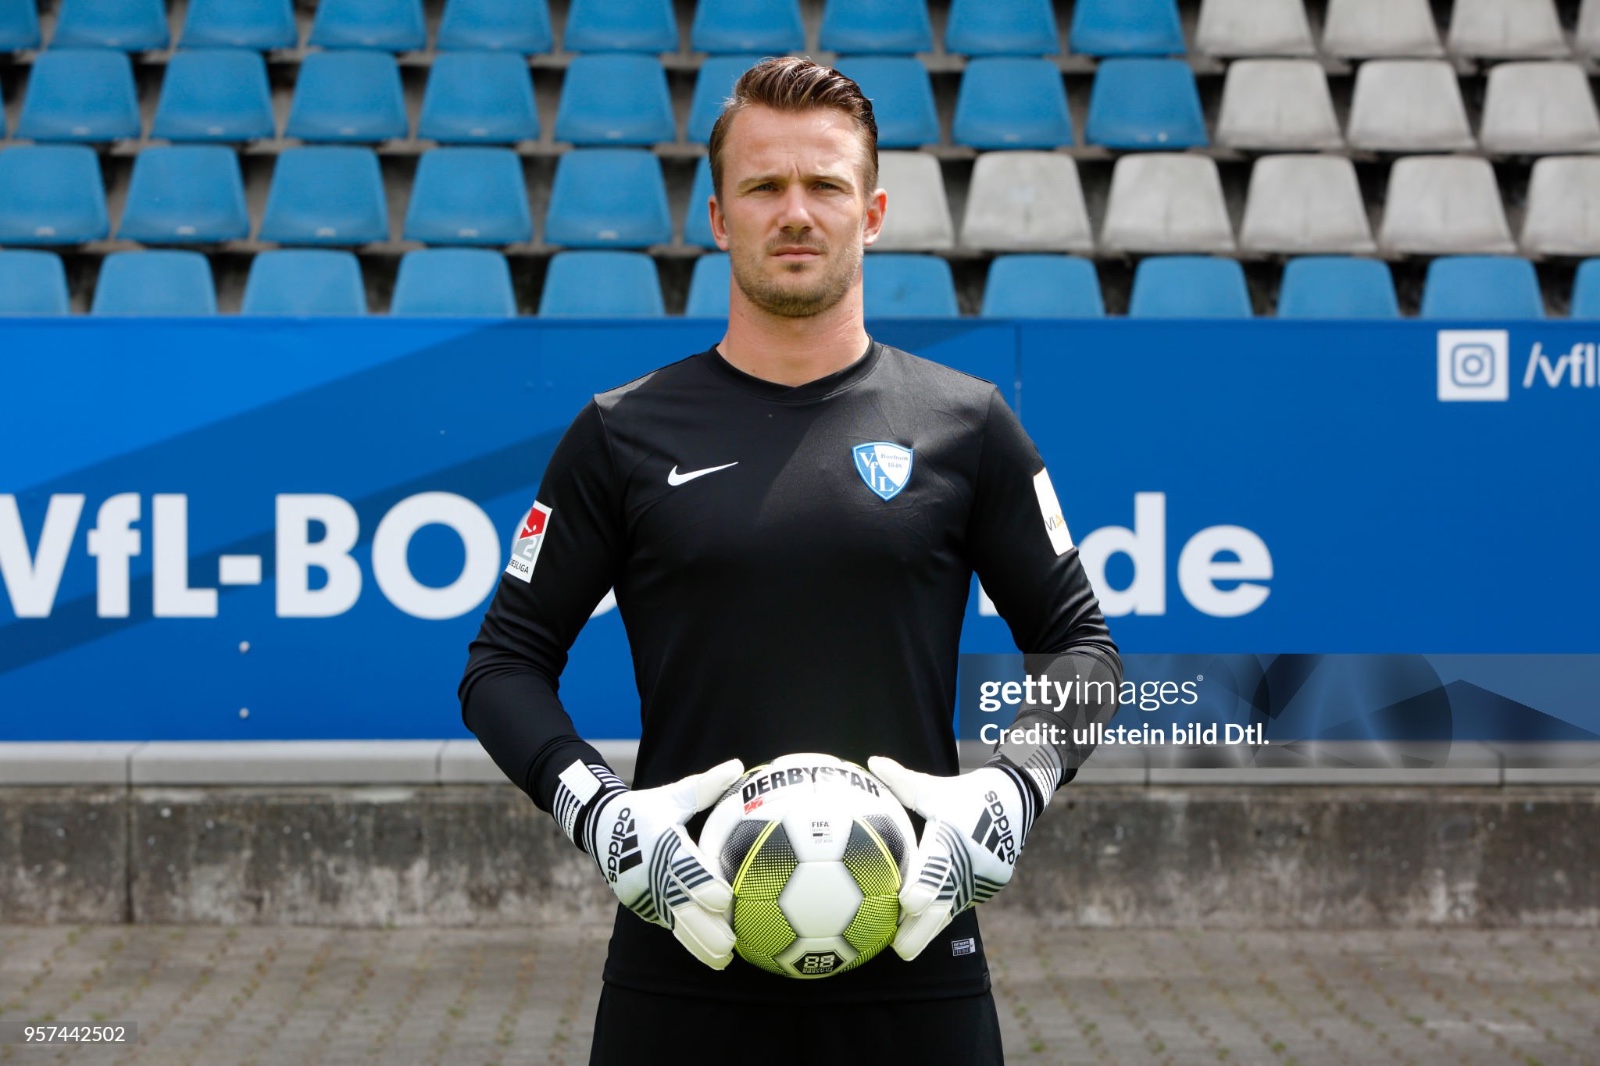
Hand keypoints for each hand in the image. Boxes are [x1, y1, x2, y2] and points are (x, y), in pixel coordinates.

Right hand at [553, 758, 744, 968]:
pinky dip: (687, 938)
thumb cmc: (646, 808)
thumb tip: (738, 765)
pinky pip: (667, 923)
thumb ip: (706, 785)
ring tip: (724, 960)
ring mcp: (646, 893)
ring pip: (675, 924)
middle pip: (683, 907)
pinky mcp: (642, 905)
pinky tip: (709, 952)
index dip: (707, 887)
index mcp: (664, 846)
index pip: (688, 871)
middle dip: (707, 927)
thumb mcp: (674, 795)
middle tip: (733, 943)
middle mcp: (653, 874)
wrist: (600, 826)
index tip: (727, 899)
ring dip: (699, 943)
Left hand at [867, 756, 1041, 961]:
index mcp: (952, 840)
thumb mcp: (934, 787)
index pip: (936, 870)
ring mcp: (982, 879)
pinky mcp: (989, 886)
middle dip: (920, 930)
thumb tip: (872, 761)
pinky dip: (944, 913)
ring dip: (929, 927)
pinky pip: (962, 902)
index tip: (904, 902)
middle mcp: (969, 864)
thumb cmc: (964, 793)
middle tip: (897, 949)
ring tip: (903, 947)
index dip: (921, 888)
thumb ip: (902, 781)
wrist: (1014, 800)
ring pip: (952, 909)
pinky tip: (922, 928)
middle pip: (943, 905)